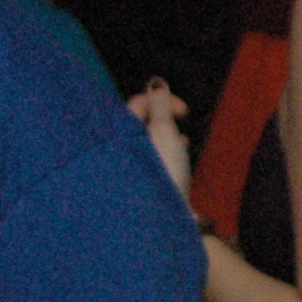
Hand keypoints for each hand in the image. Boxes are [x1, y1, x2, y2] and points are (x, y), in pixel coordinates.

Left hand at [128, 79, 194, 201]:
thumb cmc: (164, 172)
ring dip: (166, 136)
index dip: (162, 100)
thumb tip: (155, 82)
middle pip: (139, 122)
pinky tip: (178, 160)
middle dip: (164, 118)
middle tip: (182, 123)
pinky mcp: (138, 184)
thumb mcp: (164, 131)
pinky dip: (163, 154)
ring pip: (145, 141)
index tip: (184, 112)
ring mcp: (126, 167)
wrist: (163, 219)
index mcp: (120, 133)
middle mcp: (116, 149)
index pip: (137, 102)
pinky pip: (149, 159)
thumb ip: (160, 105)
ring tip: (183, 143)